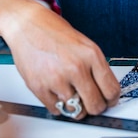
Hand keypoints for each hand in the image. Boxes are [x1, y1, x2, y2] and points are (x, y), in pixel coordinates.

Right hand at [0, 0, 120, 118]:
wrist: (26, 25)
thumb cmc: (53, 33)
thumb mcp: (84, 44)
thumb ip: (96, 68)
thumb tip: (105, 91)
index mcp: (91, 55)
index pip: (111, 90)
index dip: (111, 100)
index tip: (109, 101)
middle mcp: (76, 68)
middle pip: (95, 106)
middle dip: (95, 107)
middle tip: (91, 103)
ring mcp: (57, 79)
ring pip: (76, 111)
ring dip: (75, 107)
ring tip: (71, 94)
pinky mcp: (39, 87)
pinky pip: (56, 110)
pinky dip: (58, 105)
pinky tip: (57, 91)